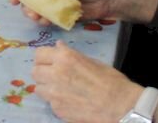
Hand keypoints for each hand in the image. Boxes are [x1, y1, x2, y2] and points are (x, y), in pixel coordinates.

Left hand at [33, 42, 149, 122]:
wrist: (122, 107)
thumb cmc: (112, 81)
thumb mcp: (92, 61)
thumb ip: (71, 54)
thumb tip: (58, 47)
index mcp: (64, 58)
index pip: (39, 54)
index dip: (44, 57)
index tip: (49, 60)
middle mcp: (55, 73)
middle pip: (35, 71)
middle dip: (43, 72)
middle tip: (53, 75)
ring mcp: (54, 94)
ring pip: (38, 88)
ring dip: (46, 87)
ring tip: (60, 89)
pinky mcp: (58, 110)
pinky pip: (49, 103)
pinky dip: (55, 101)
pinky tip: (68, 100)